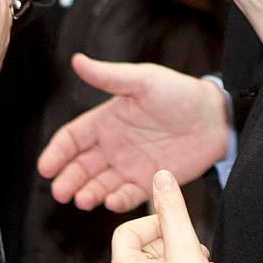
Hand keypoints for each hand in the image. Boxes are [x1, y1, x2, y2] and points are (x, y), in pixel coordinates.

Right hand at [38, 55, 229, 210]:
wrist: (217, 118)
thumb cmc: (180, 93)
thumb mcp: (143, 80)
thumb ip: (109, 76)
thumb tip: (77, 60)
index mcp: (107, 120)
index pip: (73, 139)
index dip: (57, 153)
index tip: (45, 168)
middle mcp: (114, 145)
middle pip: (81, 166)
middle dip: (68, 179)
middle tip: (60, 192)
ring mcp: (130, 165)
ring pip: (100, 184)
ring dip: (89, 192)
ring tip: (82, 199)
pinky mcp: (150, 181)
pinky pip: (128, 195)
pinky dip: (118, 201)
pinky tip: (111, 201)